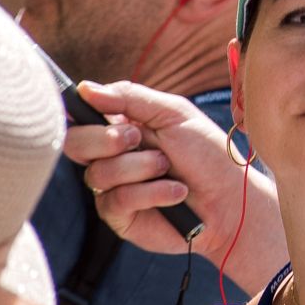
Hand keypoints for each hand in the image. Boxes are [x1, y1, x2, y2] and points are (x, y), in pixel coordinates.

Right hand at [66, 81, 284, 278]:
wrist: (230, 199)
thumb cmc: (206, 153)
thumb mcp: (173, 114)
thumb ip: (130, 97)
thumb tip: (85, 88)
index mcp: (120, 126)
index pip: (80, 115)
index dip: (79, 112)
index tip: (94, 110)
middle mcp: (110, 155)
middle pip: (74, 144)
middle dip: (106, 139)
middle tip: (137, 137)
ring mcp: (112, 187)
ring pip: (99, 173)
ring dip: (141, 167)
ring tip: (168, 167)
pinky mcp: (119, 216)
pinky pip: (117, 199)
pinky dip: (153, 192)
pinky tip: (176, 191)